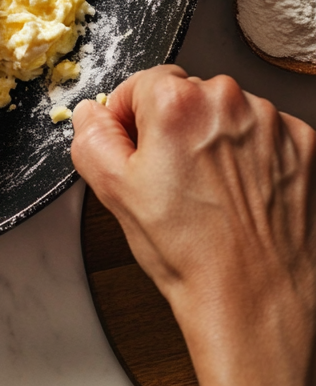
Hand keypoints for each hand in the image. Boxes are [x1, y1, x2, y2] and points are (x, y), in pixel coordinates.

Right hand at [72, 65, 315, 385]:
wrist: (255, 301)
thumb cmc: (189, 252)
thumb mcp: (112, 191)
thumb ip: (90, 135)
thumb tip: (91, 113)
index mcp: (176, 103)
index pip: (140, 83)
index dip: (130, 119)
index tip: (137, 148)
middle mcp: (228, 100)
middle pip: (185, 94)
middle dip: (174, 126)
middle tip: (172, 176)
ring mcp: (272, 122)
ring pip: (225, 112)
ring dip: (214, 138)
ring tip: (210, 190)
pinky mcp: (305, 146)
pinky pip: (264, 133)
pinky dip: (252, 154)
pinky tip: (241, 191)